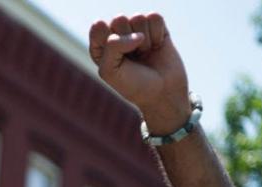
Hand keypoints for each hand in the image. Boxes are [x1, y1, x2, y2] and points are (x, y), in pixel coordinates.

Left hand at [89, 13, 189, 133]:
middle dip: (128, 40)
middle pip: (119, 19)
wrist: (162, 94)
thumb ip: (112, 47)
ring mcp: (138, 28)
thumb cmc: (132, 85)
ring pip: (138, 17)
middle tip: (134, 57)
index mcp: (101, 44)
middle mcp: (118, 33)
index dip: (110, 41)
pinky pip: (155, 17)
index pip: (98, 26)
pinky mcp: (157, 26)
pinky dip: (157, 34)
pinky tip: (157, 47)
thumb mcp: (111, 71)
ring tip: (145, 54)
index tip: (118, 58)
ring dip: (144, 40)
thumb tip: (137, 34)